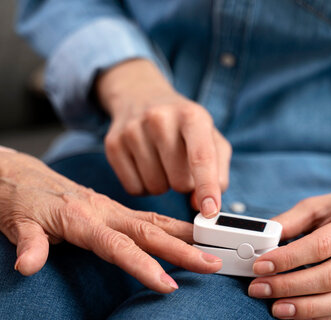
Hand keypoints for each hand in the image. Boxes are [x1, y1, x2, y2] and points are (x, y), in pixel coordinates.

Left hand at [0, 151, 221, 292]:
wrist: (19, 174)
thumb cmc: (18, 200)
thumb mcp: (16, 223)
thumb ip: (27, 245)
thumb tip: (26, 268)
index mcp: (81, 218)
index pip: (118, 246)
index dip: (144, 266)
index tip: (169, 284)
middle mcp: (102, 211)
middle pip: (148, 231)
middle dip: (182, 249)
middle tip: (212, 264)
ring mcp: (110, 208)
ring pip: (154, 221)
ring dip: (185, 235)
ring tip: (212, 248)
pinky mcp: (112, 209)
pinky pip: (149, 218)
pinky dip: (172, 226)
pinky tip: (188, 234)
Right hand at [97, 59, 231, 217]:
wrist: (142, 96)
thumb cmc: (183, 125)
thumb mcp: (211, 139)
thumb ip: (217, 174)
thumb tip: (200, 205)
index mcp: (191, 115)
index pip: (201, 157)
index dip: (207, 187)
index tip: (209, 212)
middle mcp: (160, 118)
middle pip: (179, 182)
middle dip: (184, 183)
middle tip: (180, 165)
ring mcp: (133, 130)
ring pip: (156, 188)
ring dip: (163, 184)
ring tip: (162, 162)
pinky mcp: (113, 144)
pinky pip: (134, 188)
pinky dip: (143, 185)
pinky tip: (145, 165)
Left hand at [248, 159, 330, 319]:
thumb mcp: (318, 205)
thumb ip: (290, 221)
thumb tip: (262, 241)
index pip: (322, 245)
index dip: (288, 259)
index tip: (261, 265)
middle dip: (290, 286)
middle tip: (260, 288)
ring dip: (305, 308)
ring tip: (275, 308)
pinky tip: (297, 319)